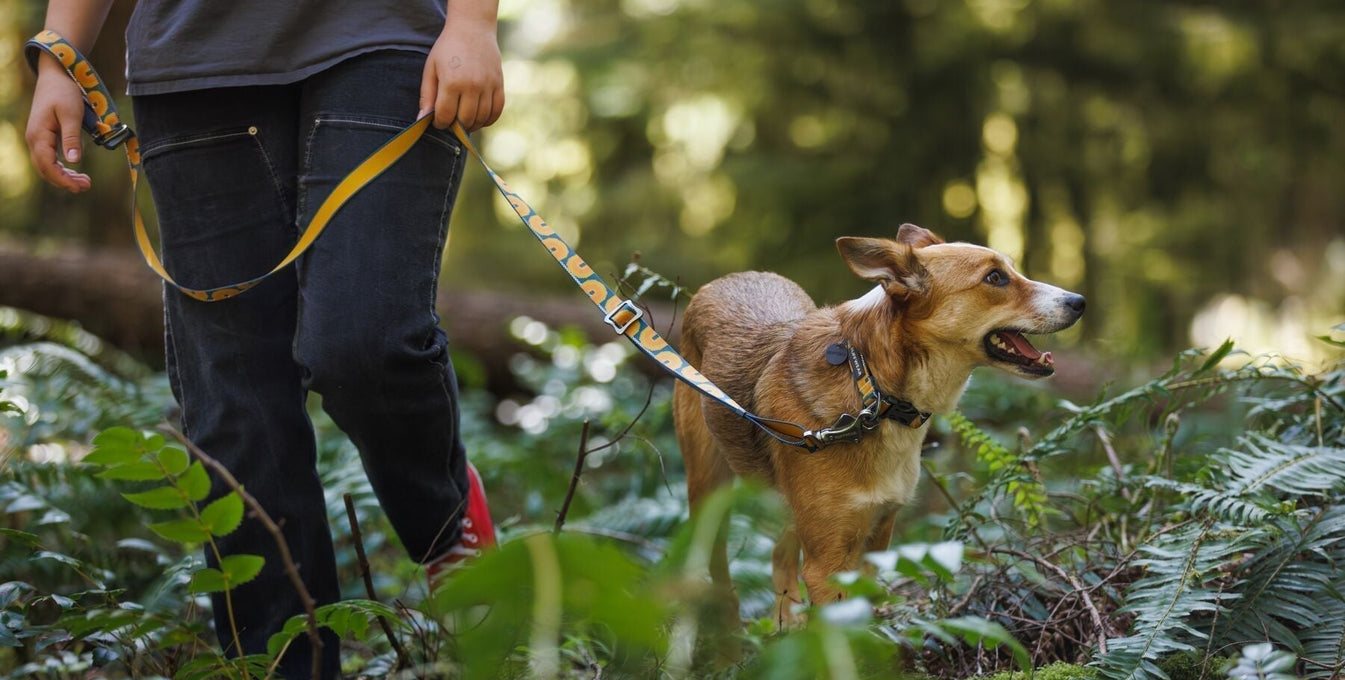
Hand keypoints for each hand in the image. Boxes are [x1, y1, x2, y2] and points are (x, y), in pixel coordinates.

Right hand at [26, 57, 91, 192]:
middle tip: (86, 186)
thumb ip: (72, 138)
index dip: (62, 179)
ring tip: (84, 181)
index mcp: (39, 135)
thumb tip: (74, 161)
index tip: (79, 187)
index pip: (47, 166)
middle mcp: (34, 139)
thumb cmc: (64, 93)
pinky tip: (74, 171)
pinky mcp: (43, 136)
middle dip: (64, 181)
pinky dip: (60, 168)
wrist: (55, 76)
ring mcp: (37, 138)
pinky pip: (48, 158)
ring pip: (46, 165)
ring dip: (63, 176)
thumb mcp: (71, 114)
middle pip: (45, 169)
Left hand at [418, 19, 504, 131]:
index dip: (440, 123)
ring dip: (472, 125)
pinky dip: (489, 119)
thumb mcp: (431, 68)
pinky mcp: (499, 84)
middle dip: (455, 126)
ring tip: (464, 120)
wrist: (472, 28)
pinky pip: (497, 111)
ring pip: (482, 118)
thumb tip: (422, 119)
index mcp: (451, 82)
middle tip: (451, 121)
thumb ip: (427, 95)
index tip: (438, 121)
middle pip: (464, 120)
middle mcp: (472, 86)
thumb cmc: (447, 48)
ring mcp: (488, 85)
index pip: (445, 115)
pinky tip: (480, 118)